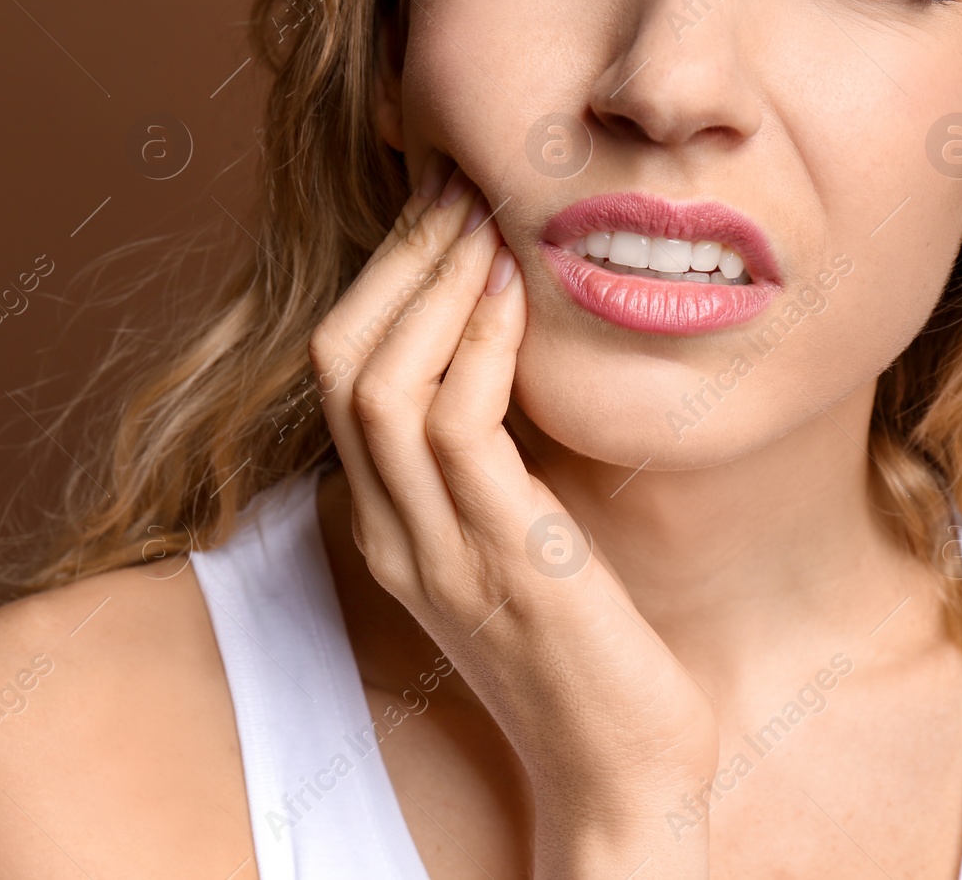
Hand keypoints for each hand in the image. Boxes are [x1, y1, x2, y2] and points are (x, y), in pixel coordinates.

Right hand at [308, 153, 717, 876]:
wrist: (622, 777)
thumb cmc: (591, 651)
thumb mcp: (526, 541)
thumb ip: (501, 464)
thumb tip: (521, 358)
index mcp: (390, 523)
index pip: (342, 375)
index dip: (383, 279)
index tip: (441, 204)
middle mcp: (391, 531)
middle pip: (339, 363)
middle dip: (394, 261)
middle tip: (455, 183)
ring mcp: (435, 549)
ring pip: (379, 384)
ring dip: (433, 284)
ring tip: (484, 214)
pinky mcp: (500, 560)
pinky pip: (458, 429)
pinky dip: (479, 346)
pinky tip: (518, 293)